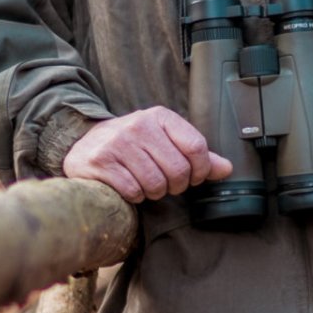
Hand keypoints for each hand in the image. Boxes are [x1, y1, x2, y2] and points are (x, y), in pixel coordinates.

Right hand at [62, 107, 234, 203]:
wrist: (85, 144)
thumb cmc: (133, 145)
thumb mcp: (165, 141)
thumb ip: (196, 155)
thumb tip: (227, 169)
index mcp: (160, 117)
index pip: (196, 147)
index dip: (200, 170)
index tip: (193, 177)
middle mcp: (139, 125)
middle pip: (178, 170)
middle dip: (175, 186)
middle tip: (165, 184)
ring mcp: (118, 143)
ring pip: (155, 184)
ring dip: (153, 192)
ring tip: (145, 184)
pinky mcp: (101, 162)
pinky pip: (133, 191)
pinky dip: (134, 196)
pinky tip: (128, 186)